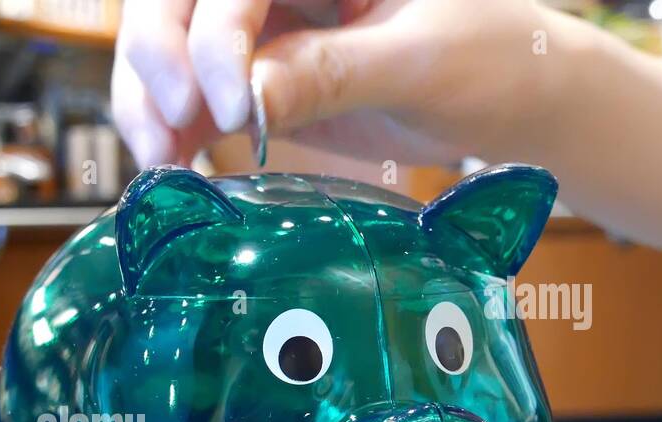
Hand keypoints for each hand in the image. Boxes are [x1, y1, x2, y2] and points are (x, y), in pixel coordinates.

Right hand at [112, 0, 565, 167]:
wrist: (514, 101)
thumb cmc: (493, 59)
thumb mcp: (421, 61)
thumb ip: (332, 73)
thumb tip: (244, 101)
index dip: (213, 38)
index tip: (236, 110)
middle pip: (174, 0)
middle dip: (157, 63)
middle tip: (167, 135)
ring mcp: (260, 22)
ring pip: (165, 45)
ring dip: (147, 103)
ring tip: (162, 165)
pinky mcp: (254, 74)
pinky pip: (189, 94)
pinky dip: (169, 128)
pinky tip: (173, 165)